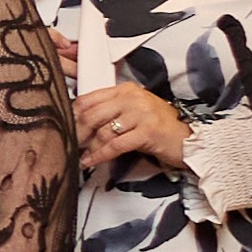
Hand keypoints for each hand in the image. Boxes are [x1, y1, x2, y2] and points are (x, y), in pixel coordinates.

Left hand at [68, 79, 188, 174]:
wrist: (188, 140)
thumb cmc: (159, 128)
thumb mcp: (133, 112)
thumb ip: (110, 111)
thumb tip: (78, 121)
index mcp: (126, 90)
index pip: (89, 98)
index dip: (72, 114)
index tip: (63, 126)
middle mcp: (133, 98)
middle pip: (92, 114)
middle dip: (77, 132)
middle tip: (69, 143)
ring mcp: (141, 114)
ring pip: (102, 131)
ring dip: (88, 147)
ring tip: (80, 155)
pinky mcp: (147, 132)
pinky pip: (115, 145)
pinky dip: (99, 155)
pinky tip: (90, 161)